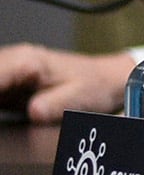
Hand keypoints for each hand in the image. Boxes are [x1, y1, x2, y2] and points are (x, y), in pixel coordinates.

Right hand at [0, 44, 138, 122]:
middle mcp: (14, 60)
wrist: (103, 79)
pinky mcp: (6, 82)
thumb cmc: (93, 85)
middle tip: (0, 113)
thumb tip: (34, 112)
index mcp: (28, 61)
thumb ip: (55, 104)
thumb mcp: (79, 97)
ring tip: (3, 113)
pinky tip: (2, 113)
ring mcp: (8, 70)